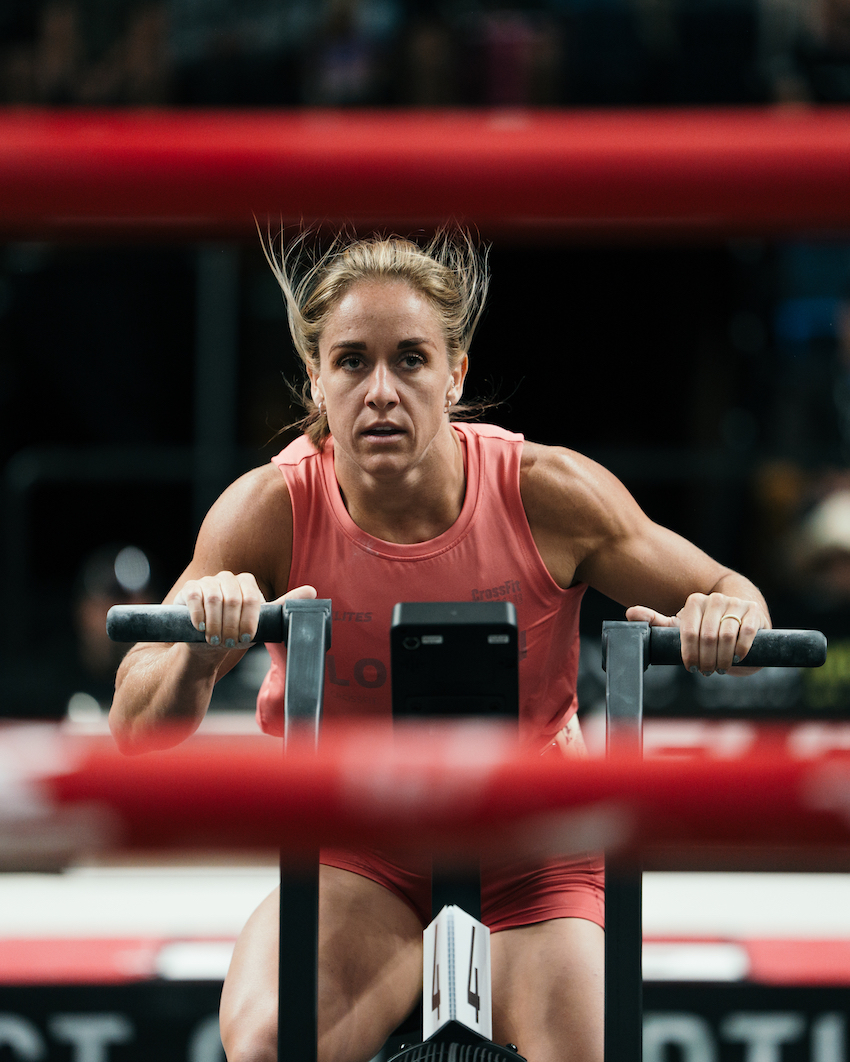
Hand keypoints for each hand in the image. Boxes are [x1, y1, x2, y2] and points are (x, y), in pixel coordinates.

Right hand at [175, 572, 316, 649]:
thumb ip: (282, 606)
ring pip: (214, 599)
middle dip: (232, 626)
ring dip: (215, 625)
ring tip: (216, 640)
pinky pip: (195, 596)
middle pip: (233, 599)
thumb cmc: (235, 632)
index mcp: (247, 583)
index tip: (246, 639)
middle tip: (229, 642)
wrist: (206, 645)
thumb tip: (312, 591)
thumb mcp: (261, 623)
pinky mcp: (190, 588)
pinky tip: (200, 628)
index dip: (249, 621)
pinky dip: (199, 616)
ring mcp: (208, 582)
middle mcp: (228, 578)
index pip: (252, 597)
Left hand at [626, 593, 768, 674]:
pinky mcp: (754, 612)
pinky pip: (746, 633)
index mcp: (695, 601)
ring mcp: (736, 603)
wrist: (741, 619)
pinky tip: (738, 658)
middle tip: (707, 671)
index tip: (691, 667)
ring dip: (723, 658)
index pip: (688, 632)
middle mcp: (715, 599)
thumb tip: (629, 614)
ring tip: (721, 667)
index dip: (689, 654)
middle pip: (707, 637)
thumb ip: (656, 621)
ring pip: (726, 636)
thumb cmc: (706, 626)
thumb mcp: (681, 625)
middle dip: (706, 660)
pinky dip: (741, 650)